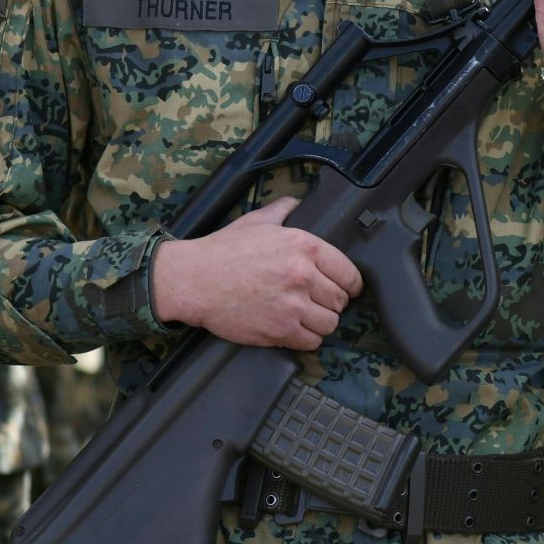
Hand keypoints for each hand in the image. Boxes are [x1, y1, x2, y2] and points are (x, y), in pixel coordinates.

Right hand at [151, 196, 362, 349]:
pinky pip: (311, 342)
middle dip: (333, 302)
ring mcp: (292, 306)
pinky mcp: (278, 330)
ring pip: (330, 323)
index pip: (349, 273)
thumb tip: (298, 202)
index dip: (351, 284)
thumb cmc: (223, 250)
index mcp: (305, 247)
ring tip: (308, 317)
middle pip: (340, 300)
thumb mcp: (258, 221)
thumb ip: (284, 210)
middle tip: (320, 302)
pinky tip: (297, 330)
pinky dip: (307, 339)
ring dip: (321, 322)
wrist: (193, 280)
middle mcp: (303, 276)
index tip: (348, 288)